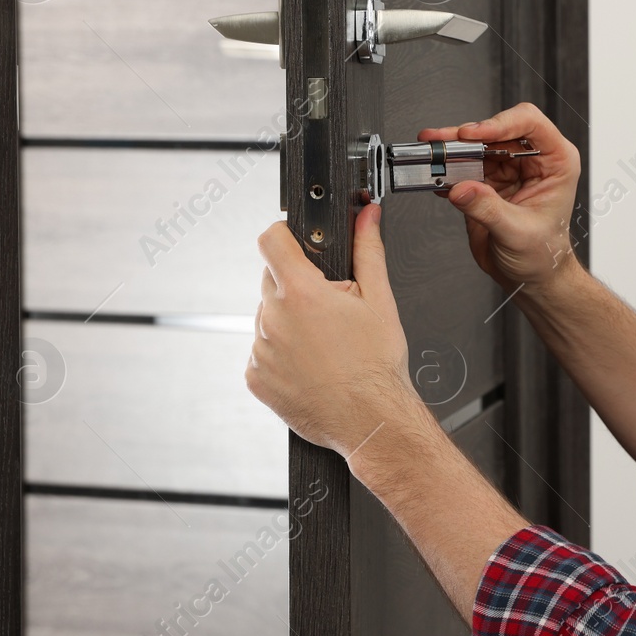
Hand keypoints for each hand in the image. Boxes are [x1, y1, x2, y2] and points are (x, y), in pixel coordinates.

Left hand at [246, 204, 425, 459]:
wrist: (370, 419)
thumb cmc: (376, 366)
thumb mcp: (380, 299)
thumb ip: (368, 250)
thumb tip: (367, 216)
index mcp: (302, 293)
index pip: (270, 240)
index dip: (283, 235)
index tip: (294, 243)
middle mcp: (273, 318)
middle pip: (272, 281)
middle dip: (296, 286)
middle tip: (328, 309)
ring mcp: (260, 350)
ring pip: (268, 318)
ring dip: (289, 321)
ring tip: (324, 344)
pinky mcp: (255, 377)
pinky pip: (263, 352)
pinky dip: (282, 353)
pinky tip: (311, 364)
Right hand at [417, 101, 580, 293]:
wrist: (531, 277)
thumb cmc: (544, 255)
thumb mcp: (518, 233)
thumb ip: (489, 209)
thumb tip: (463, 188)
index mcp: (555, 162)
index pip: (529, 123)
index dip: (500, 123)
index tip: (474, 134)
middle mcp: (532, 160)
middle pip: (495, 131)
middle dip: (465, 136)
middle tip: (440, 142)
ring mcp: (508, 168)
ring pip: (475, 146)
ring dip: (450, 150)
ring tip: (430, 154)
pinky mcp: (486, 181)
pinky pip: (463, 166)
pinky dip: (446, 170)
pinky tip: (434, 176)